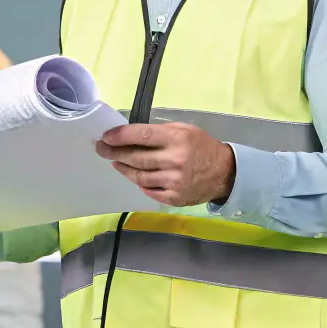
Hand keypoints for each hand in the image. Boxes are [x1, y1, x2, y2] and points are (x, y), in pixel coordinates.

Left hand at [95, 122, 235, 207]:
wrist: (224, 173)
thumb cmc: (201, 146)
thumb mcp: (184, 130)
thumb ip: (159, 132)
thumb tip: (130, 135)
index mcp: (177, 139)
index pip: (142, 136)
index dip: (120, 136)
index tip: (106, 137)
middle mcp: (175, 161)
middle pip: (136, 158)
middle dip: (115, 153)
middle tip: (102, 149)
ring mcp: (174, 182)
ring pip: (139, 176)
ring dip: (124, 168)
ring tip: (115, 161)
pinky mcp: (174, 198)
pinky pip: (148, 190)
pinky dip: (139, 182)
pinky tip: (134, 175)